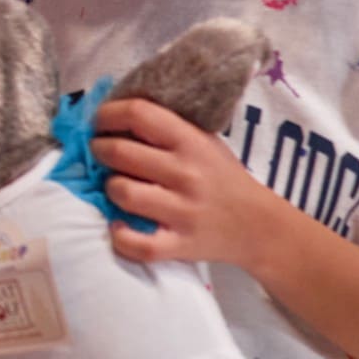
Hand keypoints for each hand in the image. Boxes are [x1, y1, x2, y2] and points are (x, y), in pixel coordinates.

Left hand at [93, 96, 290, 271]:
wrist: (259, 225)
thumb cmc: (222, 177)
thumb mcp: (204, 142)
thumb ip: (166, 129)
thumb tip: (113, 117)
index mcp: (191, 142)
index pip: (139, 114)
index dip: (108, 114)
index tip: (99, 122)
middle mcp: (185, 174)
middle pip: (120, 152)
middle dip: (100, 149)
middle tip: (100, 151)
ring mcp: (182, 212)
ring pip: (122, 193)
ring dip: (110, 188)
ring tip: (117, 186)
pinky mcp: (179, 245)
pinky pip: (136, 244)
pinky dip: (121, 236)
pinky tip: (120, 226)